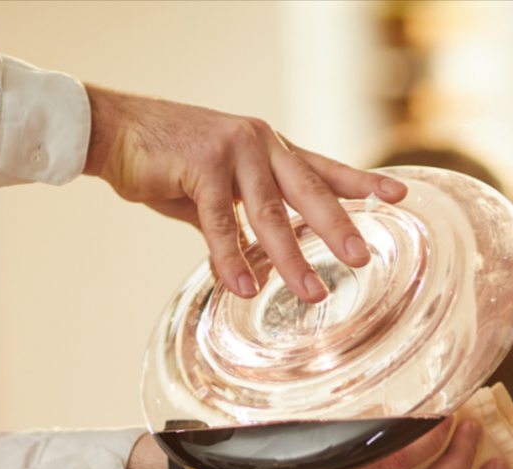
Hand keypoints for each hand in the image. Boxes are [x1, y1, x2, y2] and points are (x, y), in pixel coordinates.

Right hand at [83, 86, 404, 303]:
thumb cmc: (163, 159)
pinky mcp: (201, 164)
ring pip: (270, 213)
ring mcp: (233, 150)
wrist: (113, 131)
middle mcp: (259, 143)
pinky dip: (232, 258)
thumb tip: (256, 262)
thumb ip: (240, 219)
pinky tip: (244, 287)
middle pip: (309, 190)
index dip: (361, 182)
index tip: (399, 195)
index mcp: (268, 147)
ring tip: (311, 293)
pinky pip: (223, 222)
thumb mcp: (212, 190)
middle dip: (338, 227)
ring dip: (290, 258)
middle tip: (361, 259)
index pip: (323, 167)